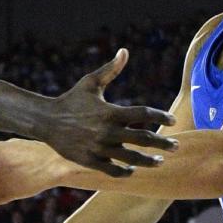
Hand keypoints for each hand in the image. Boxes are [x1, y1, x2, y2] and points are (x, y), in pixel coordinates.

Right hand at [45, 49, 176, 173]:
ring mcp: (99, 148)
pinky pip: (113, 170)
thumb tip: (125, 51)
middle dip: (163, 143)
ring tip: (160, 161)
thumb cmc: (71, 100)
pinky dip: (125, 171)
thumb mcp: (90, 83)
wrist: (46, 120)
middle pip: (143, 138)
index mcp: (111, 111)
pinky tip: (133, 169)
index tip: (172, 120)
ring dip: (148, 161)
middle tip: (176, 146)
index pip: (144, 113)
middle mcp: (108, 131)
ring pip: (131, 158)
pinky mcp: (90, 160)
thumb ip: (110, 69)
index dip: (161, 116)